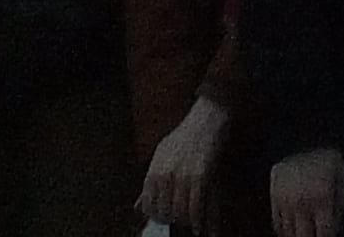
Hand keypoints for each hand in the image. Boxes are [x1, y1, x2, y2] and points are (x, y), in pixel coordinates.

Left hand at [141, 98, 228, 228]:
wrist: (206, 118)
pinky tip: (199, 225)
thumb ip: (150, 183)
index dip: (156, 217)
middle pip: (164, 212)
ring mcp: (182, 175)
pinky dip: (198, 219)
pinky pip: (195, 206)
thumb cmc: (184, 136)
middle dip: (173, 220)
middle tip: (180, 221)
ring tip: (190, 222)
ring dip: (186, 221)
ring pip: (179, 212)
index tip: (165, 219)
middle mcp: (165, 174)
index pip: (148, 206)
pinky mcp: (200, 175)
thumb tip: (138, 206)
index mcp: (154, 170)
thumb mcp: (161, 156)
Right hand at [270, 148, 343, 236]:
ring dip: (297, 234)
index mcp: (322, 197)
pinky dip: (285, 227)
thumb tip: (333, 229)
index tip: (326, 236)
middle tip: (313, 235)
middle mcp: (302, 200)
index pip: (324, 233)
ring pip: (288, 231)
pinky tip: (293, 225)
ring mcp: (285, 198)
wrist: (307, 137)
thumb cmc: (328, 161)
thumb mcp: (341, 182)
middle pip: (303, 236)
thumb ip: (338, 208)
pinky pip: (277, 221)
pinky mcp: (274, 194)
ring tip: (303, 232)